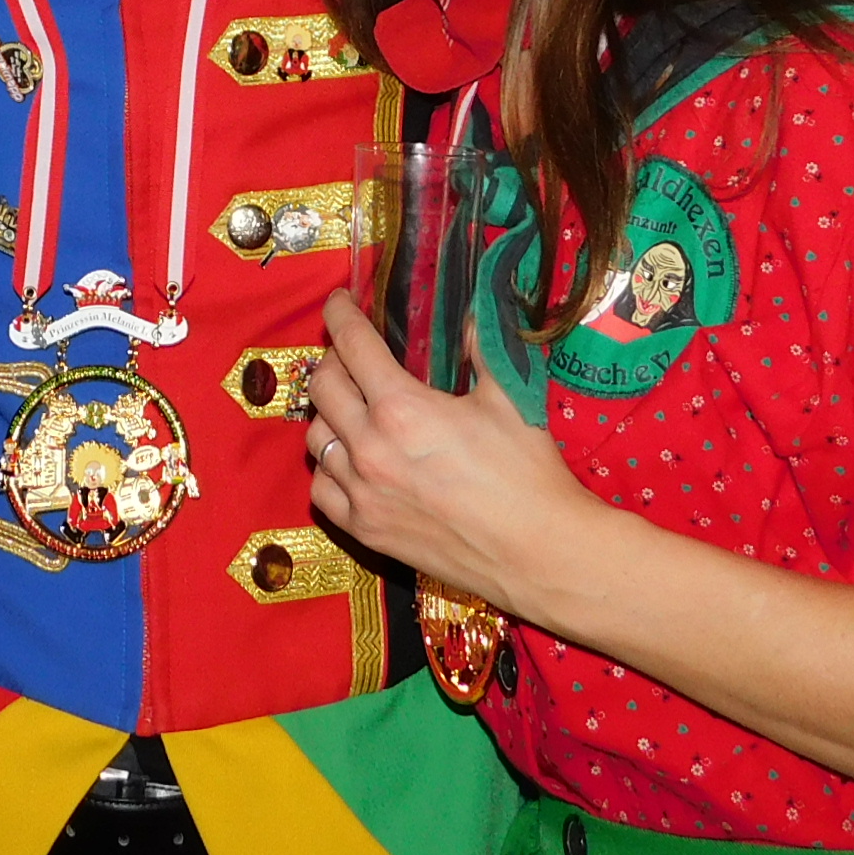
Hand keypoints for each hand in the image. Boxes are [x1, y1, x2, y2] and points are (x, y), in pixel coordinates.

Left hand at [303, 292, 586, 616]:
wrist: (538, 552)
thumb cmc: (528, 474)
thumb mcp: (509, 397)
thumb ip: (483, 347)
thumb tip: (472, 312)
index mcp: (402, 408)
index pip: (352, 345)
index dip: (340, 314)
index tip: (339, 302)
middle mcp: (370, 448)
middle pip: (322, 387)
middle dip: (333, 361)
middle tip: (352, 356)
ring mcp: (363, 493)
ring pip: (315, 438)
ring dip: (329, 414)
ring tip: (352, 407)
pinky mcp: (366, 530)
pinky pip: (321, 490)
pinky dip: (328, 468)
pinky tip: (349, 461)